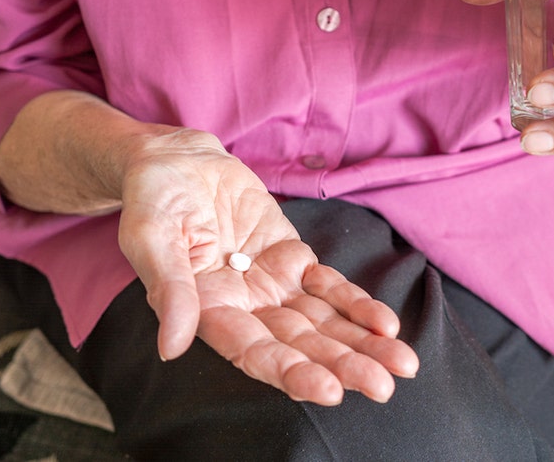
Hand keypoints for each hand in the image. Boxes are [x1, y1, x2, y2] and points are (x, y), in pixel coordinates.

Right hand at [116, 128, 418, 405]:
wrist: (175, 162)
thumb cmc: (152, 201)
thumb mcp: (151, 238)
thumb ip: (169, 290)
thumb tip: (171, 347)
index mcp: (207, 312)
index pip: (253, 352)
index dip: (290, 372)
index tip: (329, 391)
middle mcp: (244, 308)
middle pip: (298, 345)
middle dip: (342, 367)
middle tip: (383, 388)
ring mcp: (272, 285)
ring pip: (322, 323)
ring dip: (361, 345)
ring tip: (402, 365)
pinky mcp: (292, 258)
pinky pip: (330, 287)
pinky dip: (358, 305)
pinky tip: (388, 325)